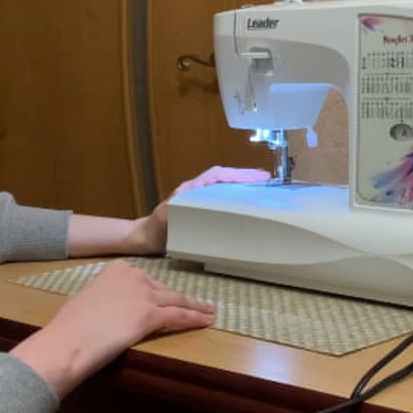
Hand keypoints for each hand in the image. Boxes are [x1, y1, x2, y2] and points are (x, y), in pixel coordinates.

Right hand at [11, 259, 214, 396]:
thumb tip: (109, 308)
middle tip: (197, 304)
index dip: (157, 292)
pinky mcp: (151, 315)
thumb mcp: (87, 299)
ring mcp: (144, 294)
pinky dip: (195, 319)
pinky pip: (179, 316)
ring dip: (196, 307)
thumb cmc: (69, 326)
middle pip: (163, 290)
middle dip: (180, 299)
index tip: (165, 298)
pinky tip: (207, 321)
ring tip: (209, 311)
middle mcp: (133, 276)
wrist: (67, 340)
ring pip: (177, 301)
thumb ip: (105, 297)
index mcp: (116, 269)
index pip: (145, 281)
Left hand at [125, 166, 270, 253]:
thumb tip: (175, 205)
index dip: (237, 174)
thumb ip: (167, 212)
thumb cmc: (154, 230)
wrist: (145, 238)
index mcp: (190, 190)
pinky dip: (236, 198)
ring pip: (225, 186)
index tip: (257, 176)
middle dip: (246, 176)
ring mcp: (200, 199)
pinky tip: (247, 205)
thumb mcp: (160, 221)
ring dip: (243, 185)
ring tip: (263, 188)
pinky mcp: (202, 210)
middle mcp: (197, 191)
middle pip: (225, 178)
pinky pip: (223, 199)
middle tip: (267, 180)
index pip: (217, 176)